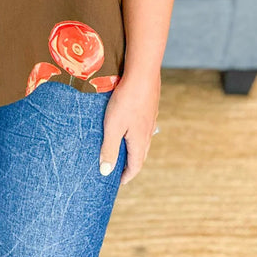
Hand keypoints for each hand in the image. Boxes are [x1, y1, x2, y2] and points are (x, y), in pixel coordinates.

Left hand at [99, 71, 160, 185]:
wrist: (142, 75)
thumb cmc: (125, 101)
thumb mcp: (113, 127)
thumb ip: (109, 148)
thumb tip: (106, 172)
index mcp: (139, 142)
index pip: (135, 166)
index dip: (126, 175)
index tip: (118, 181)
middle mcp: (148, 133)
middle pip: (140, 155)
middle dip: (130, 164)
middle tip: (118, 168)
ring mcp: (150, 120)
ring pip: (142, 141)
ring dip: (133, 148)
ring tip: (121, 148)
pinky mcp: (149, 108)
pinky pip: (142, 128)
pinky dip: (135, 134)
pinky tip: (128, 126)